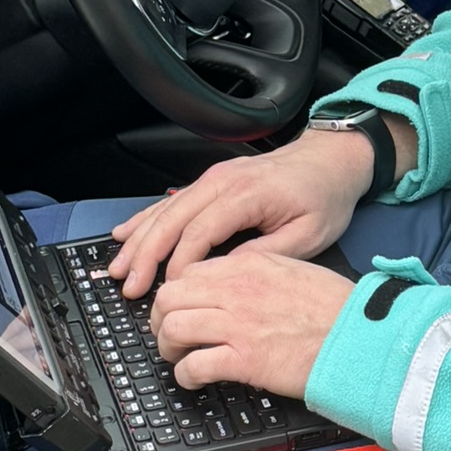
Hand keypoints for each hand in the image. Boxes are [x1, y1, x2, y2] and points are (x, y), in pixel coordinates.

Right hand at [108, 128, 381, 296]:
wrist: (331, 159)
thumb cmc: (324, 196)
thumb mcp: (309, 234)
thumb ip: (267, 254)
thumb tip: (228, 274)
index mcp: (246, 195)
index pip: (200, 233)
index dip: (179, 264)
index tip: (169, 291)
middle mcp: (222, 182)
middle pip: (172, 220)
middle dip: (146, 255)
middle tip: (129, 286)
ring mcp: (214, 179)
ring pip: (165, 210)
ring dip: (139, 239)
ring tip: (119, 267)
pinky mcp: (212, 181)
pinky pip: (172, 201)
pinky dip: (147, 218)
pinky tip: (126, 233)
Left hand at [149, 246, 355, 398]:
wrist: (359, 337)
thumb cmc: (335, 309)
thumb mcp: (293, 270)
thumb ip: (256, 271)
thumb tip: (227, 284)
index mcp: (248, 265)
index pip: (189, 272)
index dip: (176, 295)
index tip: (180, 310)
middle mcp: (237, 290)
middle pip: (169, 298)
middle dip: (161, 320)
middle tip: (169, 336)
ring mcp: (238, 324)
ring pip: (172, 329)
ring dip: (168, 347)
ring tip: (179, 358)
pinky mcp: (244, 360)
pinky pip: (193, 366)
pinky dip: (185, 375)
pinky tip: (194, 379)